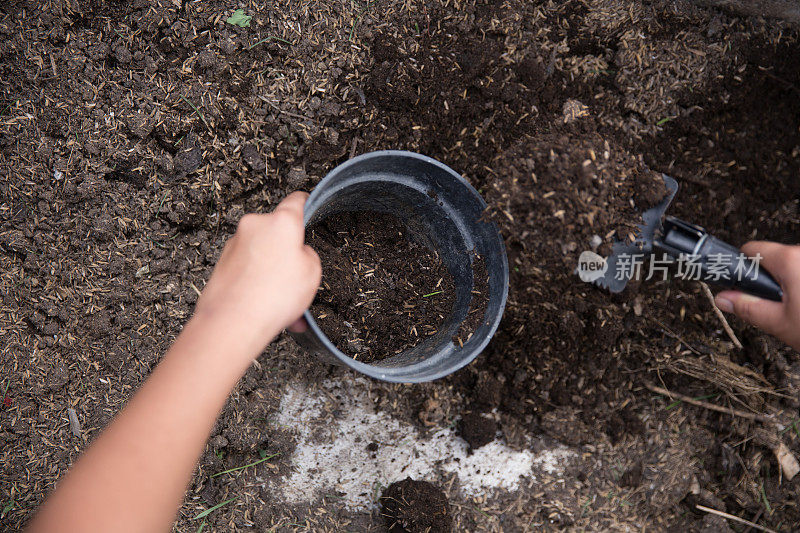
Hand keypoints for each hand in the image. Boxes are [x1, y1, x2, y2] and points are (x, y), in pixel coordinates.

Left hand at [193, 191, 321, 355]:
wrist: (232, 322)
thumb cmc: (271, 297)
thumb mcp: (312, 272)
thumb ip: (307, 255)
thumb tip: (297, 255)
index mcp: (281, 222)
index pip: (297, 201)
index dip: (306, 204)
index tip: (307, 204)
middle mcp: (255, 226)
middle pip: (278, 233)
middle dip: (288, 255)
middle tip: (298, 279)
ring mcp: (236, 243)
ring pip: (263, 254)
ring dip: (274, 274)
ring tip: (285, 305)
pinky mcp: (223, 261)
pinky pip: (248, 269)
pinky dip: (258, 284)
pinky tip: (267, 308)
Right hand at [715, 241, 799, 350]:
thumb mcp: (778, 322)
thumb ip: (747, 307)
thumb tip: (723, 298)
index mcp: (790, 260)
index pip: (751, 249)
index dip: (741, 268)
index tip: (738, 282)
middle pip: (773, 260)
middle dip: (769, 281)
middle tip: (774, 306)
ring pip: (791, 268)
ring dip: (789, 285)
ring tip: (796, 309)